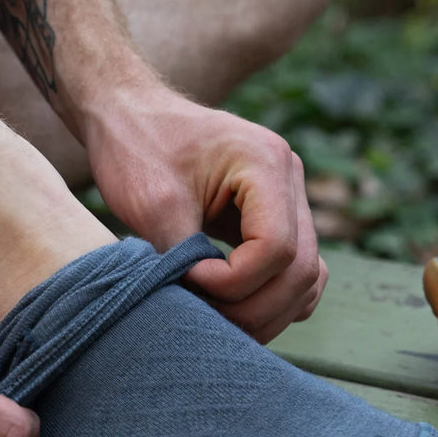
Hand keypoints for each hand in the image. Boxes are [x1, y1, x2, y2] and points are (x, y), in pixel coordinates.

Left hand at [84, 86, 327, 342]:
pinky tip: (235, 308)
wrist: (130, 116)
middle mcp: (290, 179)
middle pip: (300, 270)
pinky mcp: (279, 220)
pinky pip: (298, 274)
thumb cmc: (137, 148)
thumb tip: (203, 310)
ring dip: (267, 312)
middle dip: (252, 308)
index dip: (234, 281)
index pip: (276, 248)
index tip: (189, 279)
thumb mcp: (152, 204)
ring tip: (216, 320)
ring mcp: (291, 200)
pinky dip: (274, 300)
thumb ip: (185, 257)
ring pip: (307, 279)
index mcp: (266, 162)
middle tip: (203, 317)